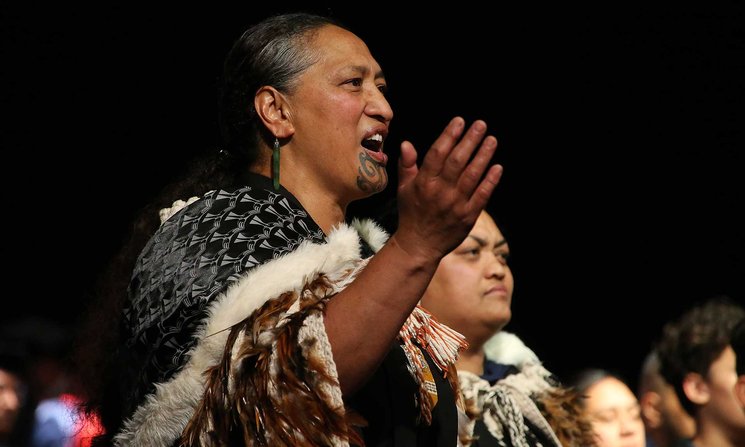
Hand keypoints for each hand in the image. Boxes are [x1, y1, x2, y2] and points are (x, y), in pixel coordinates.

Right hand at [393, 117, 502, 261]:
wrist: (419, 245)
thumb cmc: (411, 214)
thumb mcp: (403, 189)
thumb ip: (407, 165)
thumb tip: (407, 143)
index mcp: (424, 183)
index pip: (438, 154)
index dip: (449, 136)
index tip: (459, 121)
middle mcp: (440, 192)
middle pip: (457, 161)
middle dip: (470, 141)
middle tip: (481, 125)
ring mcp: (455, 204)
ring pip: (472, 175)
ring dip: (483, 156)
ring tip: (491, 140)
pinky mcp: (468, 216)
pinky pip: (481, 195)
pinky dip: (490, 181)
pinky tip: (497, 167)